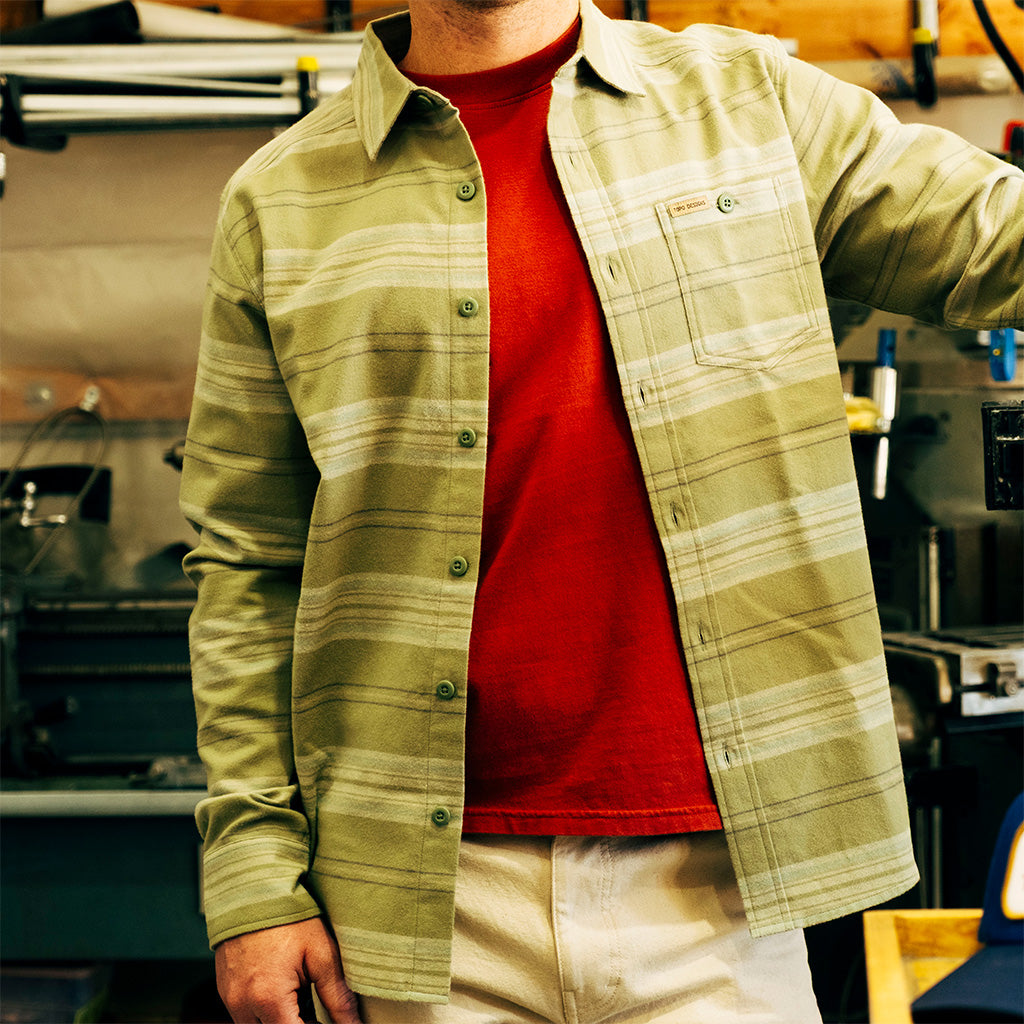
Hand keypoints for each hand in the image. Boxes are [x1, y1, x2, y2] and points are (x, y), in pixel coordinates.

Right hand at [215, 917, 361, 1023]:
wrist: (253, 888)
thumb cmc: (289, 917)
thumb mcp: (321, 953)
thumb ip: (338, 997)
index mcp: (268, 999)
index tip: (328, 1020)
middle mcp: (243, 1006)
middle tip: (316, 1004)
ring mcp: (230, 999)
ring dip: (282, 1019)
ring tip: (302, 992)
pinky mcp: (226, 991)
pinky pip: (246, 1015)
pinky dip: (267, 1010)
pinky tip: (285, 987)